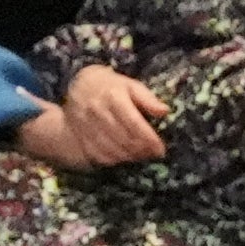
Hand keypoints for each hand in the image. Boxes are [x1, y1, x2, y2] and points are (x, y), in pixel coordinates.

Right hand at [24, 65, 169, 168]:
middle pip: (124, 139)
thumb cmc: (110, 87)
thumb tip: (165, 111)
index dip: (149, 140)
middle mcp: (97, 112)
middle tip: (153, 154)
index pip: (134, 124)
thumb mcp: (130, 85)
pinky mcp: (79, 137)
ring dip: (130, 157)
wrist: (79, 86)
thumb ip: (148, 98)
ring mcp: (86, 126)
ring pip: (112, 150)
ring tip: (141, 156)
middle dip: (142, 151)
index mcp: (113, 97)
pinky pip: (99, 156)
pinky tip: (124, 157)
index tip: (160, 149)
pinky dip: (115, 160)